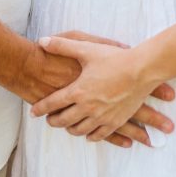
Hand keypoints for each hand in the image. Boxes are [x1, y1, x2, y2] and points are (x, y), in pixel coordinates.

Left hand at [30, 37, 173, 143]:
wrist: (142, 70)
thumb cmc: (114, 58)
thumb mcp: (86, 48)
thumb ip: (62, 46)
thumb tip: (41, 41)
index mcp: (78, 91)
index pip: (52, 103)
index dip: (40, 108)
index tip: (33, 112)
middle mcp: (87, 107)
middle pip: (63, 121)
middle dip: (53, 121)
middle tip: (49, 119)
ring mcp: (101, 117)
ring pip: (79, 130)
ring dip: (69, 128)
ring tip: (66, 125)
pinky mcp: (115, 122)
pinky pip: (98, 136)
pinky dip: (89, 135)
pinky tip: (87, 132)